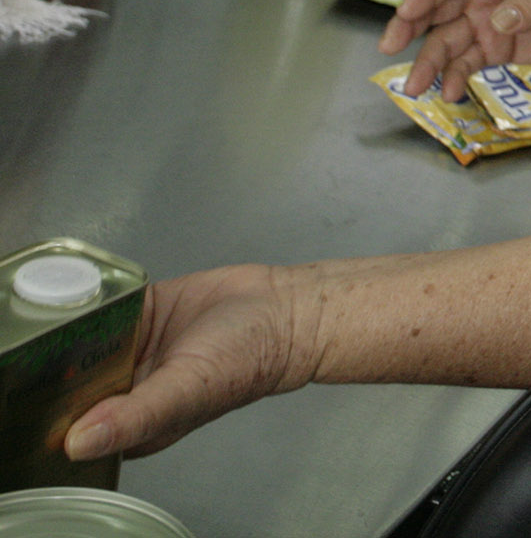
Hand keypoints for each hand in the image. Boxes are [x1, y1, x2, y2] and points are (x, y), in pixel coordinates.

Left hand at [66, 265, 317, 462]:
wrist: (285, 309)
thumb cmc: (248, 360)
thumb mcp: (187, 391)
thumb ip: (135, 416)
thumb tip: (77, 444)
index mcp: (132, 424)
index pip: (73, 426)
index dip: (50, 414)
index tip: (35, 394)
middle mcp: (127, 389)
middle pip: (71, 381)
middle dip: (55, 368)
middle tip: (44, 350)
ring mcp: (132, 349)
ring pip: (84, 341)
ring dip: (71, 330)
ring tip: (64, 319)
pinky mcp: (142, 312)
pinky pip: (106, 307)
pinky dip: (95, 302)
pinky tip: (89, 297)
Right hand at [379, 0, 530, 99]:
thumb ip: (530, 4)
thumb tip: (497, 22)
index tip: (405, 13)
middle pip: (438, 10)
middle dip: (412, 28)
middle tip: (389, 48)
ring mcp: (489, 23)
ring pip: (449, 41)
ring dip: (431, 62)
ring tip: (417, 87)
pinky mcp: (499, 50)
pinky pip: (469, 63)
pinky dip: (456, 77)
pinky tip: (449, 92)